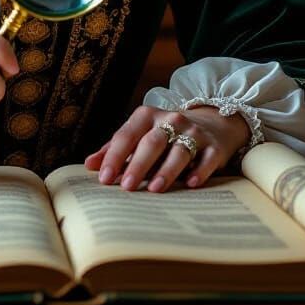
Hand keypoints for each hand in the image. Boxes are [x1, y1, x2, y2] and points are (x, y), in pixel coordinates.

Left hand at [84, 104, 250, 193]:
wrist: (212, 122)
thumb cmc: (166, 133)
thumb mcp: (140, 134)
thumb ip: (115, 149)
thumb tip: (90, 165)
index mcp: (147, 116)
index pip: (127, 135)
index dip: (114, 156)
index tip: (105, 178)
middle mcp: (170, 120)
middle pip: (152, 142)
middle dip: (138, 164)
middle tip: (127, 187)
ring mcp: (194, 131)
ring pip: (179, 150)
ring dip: (166, 170)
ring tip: (154, 189)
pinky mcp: (214, 146)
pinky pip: (206, 159)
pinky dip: (199, 171)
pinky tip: (191, 184)